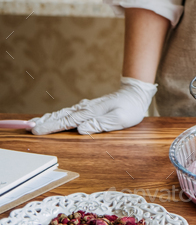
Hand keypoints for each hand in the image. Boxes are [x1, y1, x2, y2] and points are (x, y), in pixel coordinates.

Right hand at [30, 77, 157, 135]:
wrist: (136, 94)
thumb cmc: (129, 108)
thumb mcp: (119, 119)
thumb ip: (100, 124)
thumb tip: (81, 129)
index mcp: (90, 112)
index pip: (67, 121)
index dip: (51, 126)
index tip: (36, 130)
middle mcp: (86, 108)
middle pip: (62, 116)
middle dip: (45, 122)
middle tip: (29, 127)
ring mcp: (87, 107)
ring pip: (65, 113)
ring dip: (50, 118)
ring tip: (36, 123)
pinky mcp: (90, 107)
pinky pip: (71, 112)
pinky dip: (60, 115)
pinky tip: (55, 117)